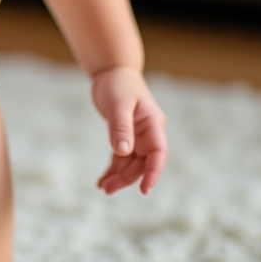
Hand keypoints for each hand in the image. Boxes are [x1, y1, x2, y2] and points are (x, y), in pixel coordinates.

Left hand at [91, 66, 167, 194]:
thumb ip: (121, 127)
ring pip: (131, 163)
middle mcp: (148, 133)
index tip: (145, 190)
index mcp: (153, 124)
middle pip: (142, 163)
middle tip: (108, 189)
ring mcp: (137, 136)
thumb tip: (124, 152)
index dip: (153, 172)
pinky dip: (113, 168)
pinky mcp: (124, 136)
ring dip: (119, 176)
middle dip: (127, 178)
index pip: (158, 153)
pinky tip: (103, 179)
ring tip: (102, 187)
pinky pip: (121, 157)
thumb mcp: (119, 104)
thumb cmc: (118, 83)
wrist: (111, 72)